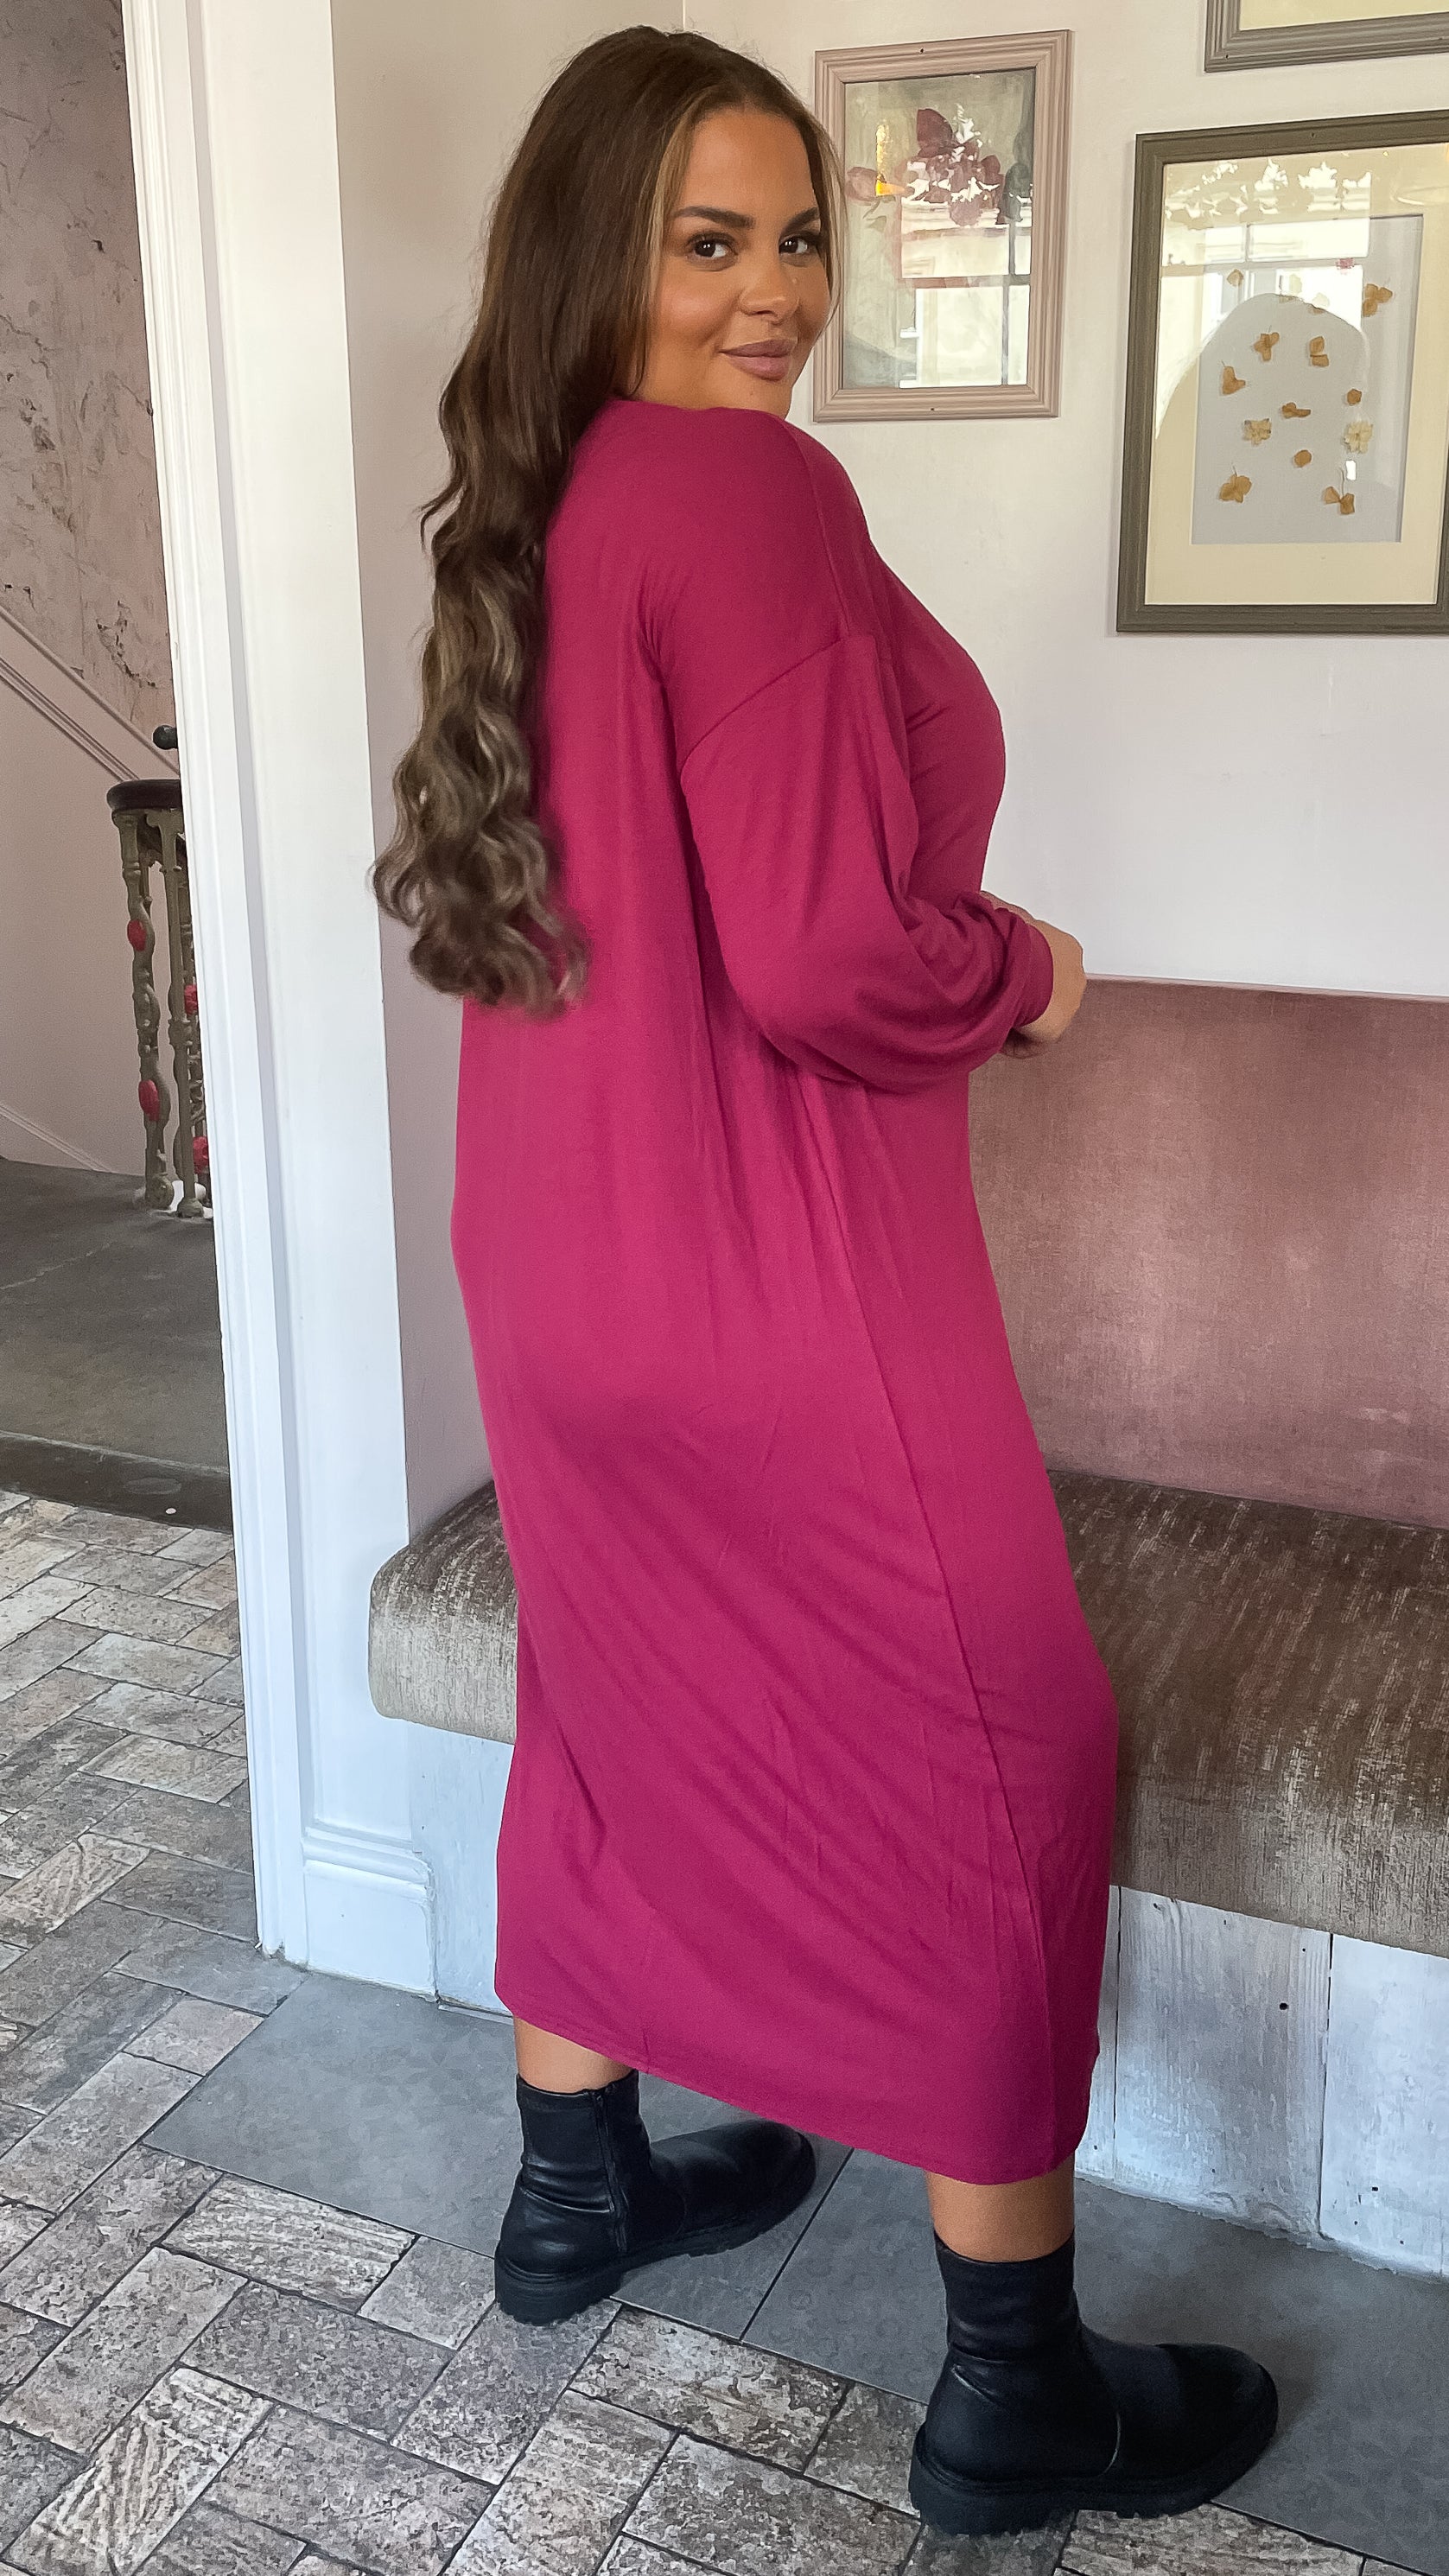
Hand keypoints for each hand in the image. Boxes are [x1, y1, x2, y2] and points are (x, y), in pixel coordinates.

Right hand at [992, 902, 1085, 1054]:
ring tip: (994, 1017)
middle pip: (1045, 991)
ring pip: (1040, 1016)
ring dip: (1019, 1017)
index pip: (1044, 962)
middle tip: (994, 998)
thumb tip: (980, 897)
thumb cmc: (1011, 940)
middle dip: (1021, 996)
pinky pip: (1034, 1042)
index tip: (999, 975)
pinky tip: (997, 1038)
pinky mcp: (1057, 1030)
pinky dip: (1015, 1042)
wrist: (1019, 968)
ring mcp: (1069, 1004)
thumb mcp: (1001, 912)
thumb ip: (994, 906)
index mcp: (1065, 947)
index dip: (1018, 970)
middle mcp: (1073, 975)